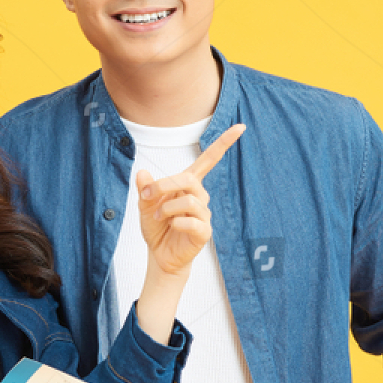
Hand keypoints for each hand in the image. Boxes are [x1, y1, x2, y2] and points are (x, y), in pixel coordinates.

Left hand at [137, 124, 244, 275]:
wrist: (159, 255)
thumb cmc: (157, 228)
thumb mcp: (145, 205)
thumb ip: (145, 189)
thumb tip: (142, 173)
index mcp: (189, 185)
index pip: (209, 160)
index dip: (224, 143)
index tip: (240, 127)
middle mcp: (200, 197)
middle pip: (188, 179)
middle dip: (163, 185)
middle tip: (147, 197)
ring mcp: (204, 214)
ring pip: (188, 201)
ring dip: (166, 208)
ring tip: (158, 217)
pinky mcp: (204, 232)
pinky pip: (191, 222)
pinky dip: (176, 223)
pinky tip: (172, 228)